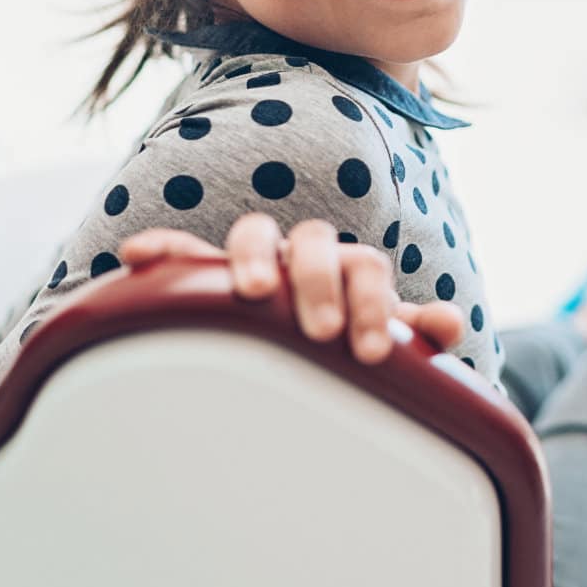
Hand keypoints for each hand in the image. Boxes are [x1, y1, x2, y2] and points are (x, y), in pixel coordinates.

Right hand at [118, 213, 465, 363]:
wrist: (296, 350)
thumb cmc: (337, 345)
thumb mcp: (376, 342)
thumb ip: (413, 331)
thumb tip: (448, 323)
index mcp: (347, 269)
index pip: (365, 266)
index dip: (371, 301)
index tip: (368, 352)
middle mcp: (302, 255)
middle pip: (315, 241)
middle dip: (320, 280)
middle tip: (323, 331)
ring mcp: (256, 261)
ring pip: (254, 233)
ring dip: (254, 256)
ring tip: (253, 292)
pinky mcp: (206, 276)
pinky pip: (183, 252)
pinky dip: (163, 249)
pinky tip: (138, 257)